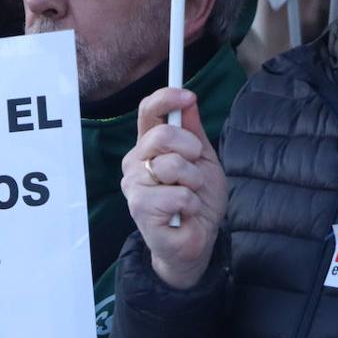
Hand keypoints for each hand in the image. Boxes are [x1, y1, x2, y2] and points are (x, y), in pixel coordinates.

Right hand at [120, 88, 226, 288]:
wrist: (197, 241)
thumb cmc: (198, 201)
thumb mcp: (204, 161)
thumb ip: (194, 132)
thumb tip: (189, 100)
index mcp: (149, 147)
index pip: (148, 112)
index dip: (166, 99)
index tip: (187, 96)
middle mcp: (135, 162)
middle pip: (161, 135)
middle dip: (191, 150)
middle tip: (197, 171)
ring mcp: (133, 185)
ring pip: (172, 165)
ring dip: (194, 182)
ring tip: (190, 197)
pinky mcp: (139, 207)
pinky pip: (176, 194)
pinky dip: (191, 204)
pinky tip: (185, 214)